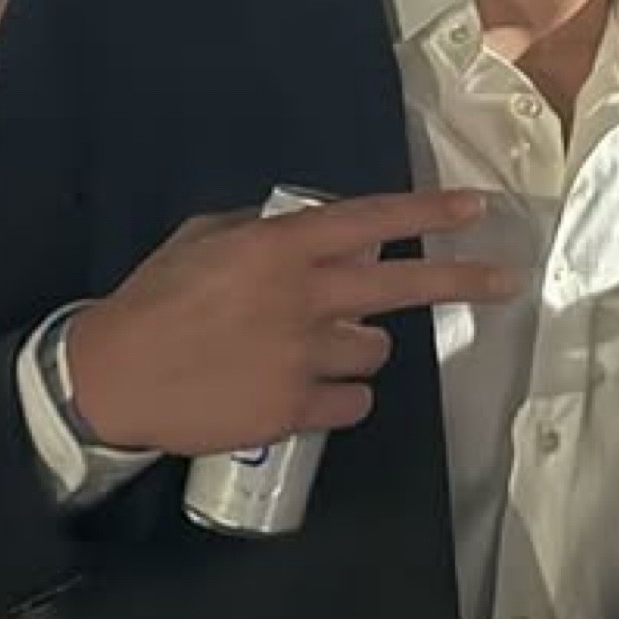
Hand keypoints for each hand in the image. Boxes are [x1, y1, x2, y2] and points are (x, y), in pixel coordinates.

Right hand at [66, 189, 515, 455]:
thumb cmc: (155, 300)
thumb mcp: (204, 240)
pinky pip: (353, 403)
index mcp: (279, 249)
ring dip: (357, 349)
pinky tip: (301, 391)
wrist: (113, 378)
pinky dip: (338, 396)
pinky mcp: (295, 410)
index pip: (370, 222)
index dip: (428, 215)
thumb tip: (316, 231)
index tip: (476, 209)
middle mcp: (302, 299)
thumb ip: (266, 232)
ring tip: (309, 350)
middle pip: (402, 288)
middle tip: (505, 281)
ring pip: (375, 352)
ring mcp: (303, 358)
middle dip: (461, 282)